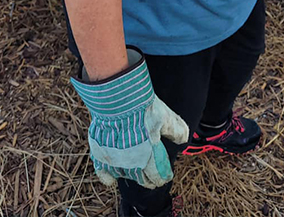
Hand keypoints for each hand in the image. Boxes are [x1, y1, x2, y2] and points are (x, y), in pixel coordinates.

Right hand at [71, 47, 189, 187]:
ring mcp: (114, 159)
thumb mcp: (165, 118)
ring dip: (131, 176)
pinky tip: (111, 180)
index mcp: (148, 156)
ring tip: (137, 175)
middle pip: (141, 178)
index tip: (165, 178)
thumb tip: (183, 141)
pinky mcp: (100, 153)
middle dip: (148, 180)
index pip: (157, 174)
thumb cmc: (144, 109)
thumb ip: (176, 131)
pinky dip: (108, 177)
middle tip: (153, 182)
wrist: (118, 101)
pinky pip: (103, 172)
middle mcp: (131, 162)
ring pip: (124, 174)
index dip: (162, 177)